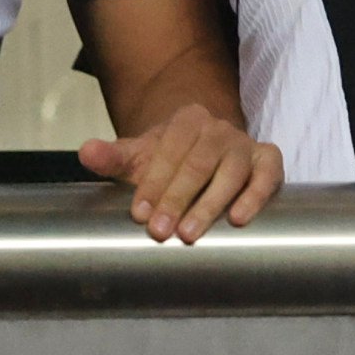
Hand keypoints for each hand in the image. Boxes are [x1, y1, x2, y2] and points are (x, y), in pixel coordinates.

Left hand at [77, 101, 280, 242]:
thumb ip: (113, 157)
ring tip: (190, 234)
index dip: (154, 182)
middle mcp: (219, 128)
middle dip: (177, 198)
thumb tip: (85, 152)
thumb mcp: (140, 157)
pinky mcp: (267, 161)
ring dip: (211, 203)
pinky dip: (256, 195)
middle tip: (160, 232)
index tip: (139, 214)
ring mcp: (245, 143)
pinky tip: (239, 219)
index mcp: (187, 120)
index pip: (170, 149)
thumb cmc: (169, 163)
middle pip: (199, 162)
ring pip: (232, 170)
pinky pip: (268, 174)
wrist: (204, 154)